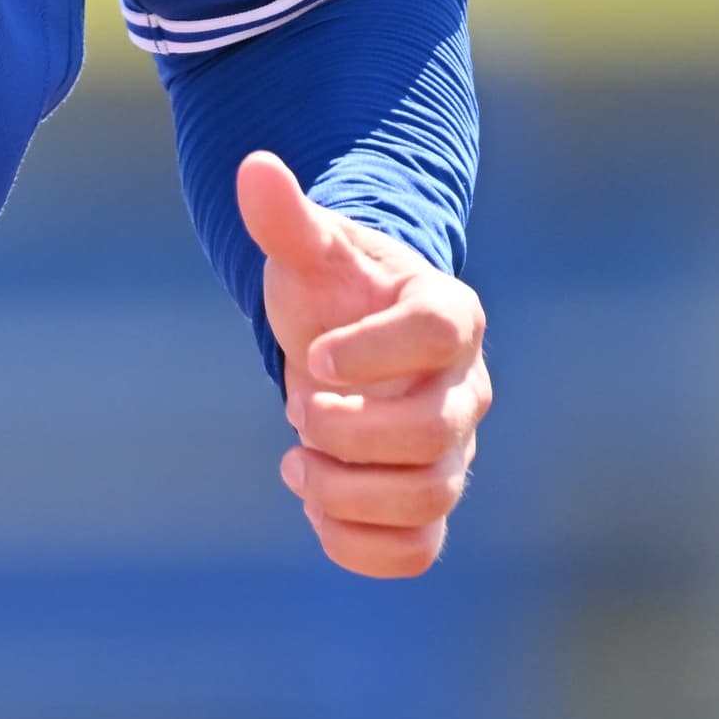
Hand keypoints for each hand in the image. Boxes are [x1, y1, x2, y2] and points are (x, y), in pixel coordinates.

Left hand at [235, 150, 491, 578]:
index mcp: (448, 314)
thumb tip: (253, 167)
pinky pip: (418, 550)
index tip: (313, 356)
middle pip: (434, 432)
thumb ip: (286, 217)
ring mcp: (453, 450)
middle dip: (349, 431)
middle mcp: (465, 387)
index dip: (374, 351)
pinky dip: (358, 545)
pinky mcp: (426, 500)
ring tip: (296, 464)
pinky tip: (313, 507)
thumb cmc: (333, 289)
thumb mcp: (309, 250)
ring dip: (347, 491)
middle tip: (298, 409)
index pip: (440, 333)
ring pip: (429, 498)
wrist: (346, 341)